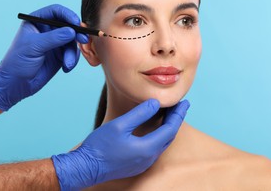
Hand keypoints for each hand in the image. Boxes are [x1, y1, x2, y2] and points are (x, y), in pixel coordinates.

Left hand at [0, 4, 87, 110]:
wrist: (15, 85)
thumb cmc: (17, 62)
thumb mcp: (34, 47)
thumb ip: (54, 38)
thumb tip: (72, 31)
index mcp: (37, 21)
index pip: (56, 11)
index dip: (68, 15)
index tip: (76, 22)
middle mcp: (47, 30)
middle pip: (68, 25)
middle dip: (77, 34)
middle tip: (84, 40)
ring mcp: (55, 43)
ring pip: (72, 42)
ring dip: (72, 54)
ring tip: (67, 64)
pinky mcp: (60, 56)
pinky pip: (73, 54)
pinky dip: (72, 60)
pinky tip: (66, 68)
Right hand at [51, 99, 189, 189]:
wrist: (85, 168)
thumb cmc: (100, 146)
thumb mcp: (120, 125)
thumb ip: (139, 113)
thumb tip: (156, 103)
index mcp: (148, 148)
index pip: (171, 129)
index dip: (178, 114)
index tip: (184, 102)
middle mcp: (149, 158)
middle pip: (169, 137)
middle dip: (175, 120)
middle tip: (179, 106)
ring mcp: (143, 164)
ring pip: (162, 143)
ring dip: (168, 128)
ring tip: (169, 114)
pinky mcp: (137, 165)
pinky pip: (154, 149)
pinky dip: (159, 136)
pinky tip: (155, 128)